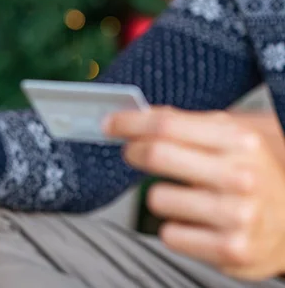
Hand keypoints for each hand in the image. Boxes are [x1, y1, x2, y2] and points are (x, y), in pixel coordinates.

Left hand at [105, 107, 284, 279]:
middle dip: (134, 151)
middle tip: (132, 152)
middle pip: (157, 154)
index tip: (109, 123)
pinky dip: (174, 228)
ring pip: (157, 198)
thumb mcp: (233, 139)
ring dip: (160, 197)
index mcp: (239, 141)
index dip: (129, 122)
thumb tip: (137, 114)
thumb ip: (188, 124)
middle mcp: (240, 176)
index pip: (167, 124)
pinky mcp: (231, 249)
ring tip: (183, 197)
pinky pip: (170, 234)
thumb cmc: (254, 175)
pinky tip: (194, 223)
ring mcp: (237, 214)